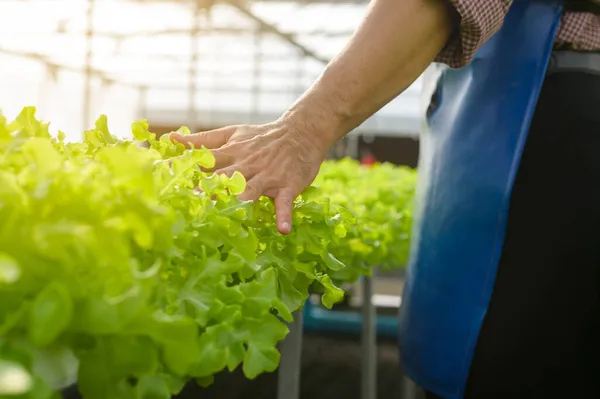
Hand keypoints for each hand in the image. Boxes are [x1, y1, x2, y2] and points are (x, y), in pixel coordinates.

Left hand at [170, 120, 330, 234]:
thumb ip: (203, 139)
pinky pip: (285, 202)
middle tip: (188, 203)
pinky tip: (282, 229)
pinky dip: (284, 215)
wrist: (301, 132)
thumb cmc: (262, 136)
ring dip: (239, 201)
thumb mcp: (233, 133)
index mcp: (232, 153)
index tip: (160, 175)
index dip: (183, 167)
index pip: (204, 160)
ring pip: (251, 190)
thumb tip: (171, 139)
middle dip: (206, 190)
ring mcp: (267, 176)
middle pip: (224, 178)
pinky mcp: (288, 185)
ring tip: (228, 215)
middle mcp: (247, 165)